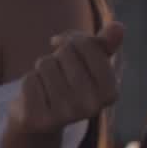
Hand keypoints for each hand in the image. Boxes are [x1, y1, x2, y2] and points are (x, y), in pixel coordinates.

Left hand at [8, 24, 124, 135]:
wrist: (41, 121)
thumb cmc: (66, 83)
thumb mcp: (87, 63)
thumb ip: (103, 45)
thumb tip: (117, 26)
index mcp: (110, 92)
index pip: (89, 44)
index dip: (73, 40)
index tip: (68, 51)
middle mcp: (91, 107)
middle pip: (65, 52)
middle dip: (57, 57)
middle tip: (58, 75)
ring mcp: (64, 115)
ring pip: (45, 64)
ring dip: (42, 69)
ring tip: (47, 86)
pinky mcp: (38, 119)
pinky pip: (29, 80)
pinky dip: (28, 82)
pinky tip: (35, 97)